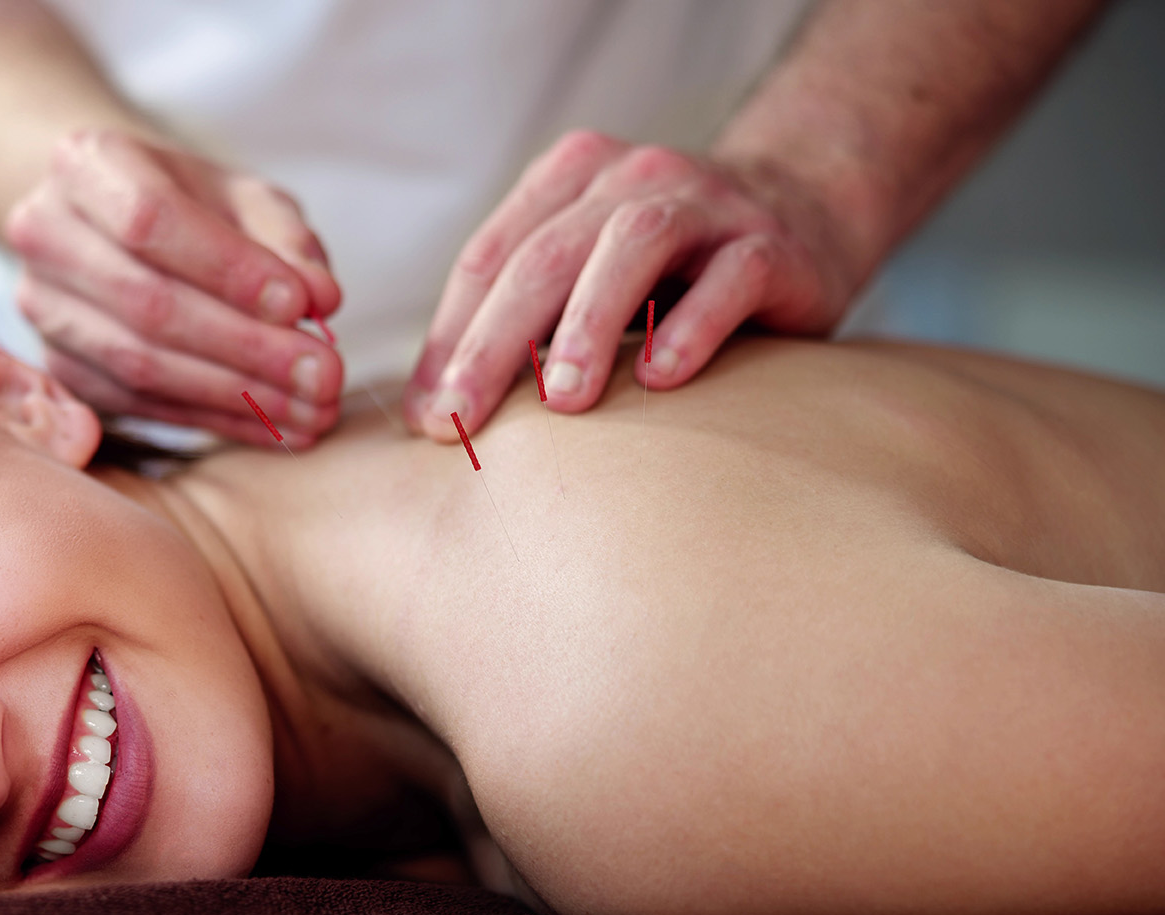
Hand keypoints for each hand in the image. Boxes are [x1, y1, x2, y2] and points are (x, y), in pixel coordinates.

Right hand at [4, 129, 344, 447]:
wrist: (112, 224)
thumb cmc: (189, 203)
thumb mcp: (244, 198)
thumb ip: (285, 240)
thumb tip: (319, 298)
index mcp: (85, 164)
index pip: (151, 220)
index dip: (227, 269)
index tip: (300, 304)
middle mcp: (45, 233)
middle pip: (146, 303)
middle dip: (246, 347)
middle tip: (323, 375)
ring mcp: (42, 306)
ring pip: (139, 366)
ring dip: (236, 396)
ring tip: (312, 410)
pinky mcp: (58, 367)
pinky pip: (140, 406)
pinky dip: (216, 419)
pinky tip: (277, 426)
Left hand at [405, 130, 863, 438]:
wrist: (803, 217)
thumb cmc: (667, 271)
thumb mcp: (584, 278)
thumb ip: (517, 322)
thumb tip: (431, 414)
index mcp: (568, 180)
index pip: (490, 258)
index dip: (450, 337)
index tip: (427, 418)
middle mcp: (631, 178)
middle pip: (545, 255)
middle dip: (493, 342)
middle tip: (462, 420)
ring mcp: (705, 203)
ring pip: (632, 247)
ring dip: (589, 325)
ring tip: (561, 401)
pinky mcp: (770, 243)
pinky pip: (730, 279)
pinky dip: (692, 326)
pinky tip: (662, 380)